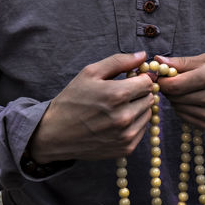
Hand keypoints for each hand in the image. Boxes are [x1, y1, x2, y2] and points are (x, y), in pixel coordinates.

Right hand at [30, 52, 153, 163]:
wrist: (55, 134)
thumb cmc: (71, 101)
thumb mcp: (90, 73)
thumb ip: (119, 61)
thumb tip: (143, 55)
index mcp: (117, 95)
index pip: (148, 83)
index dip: (140, 79)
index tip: (130, 80)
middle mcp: (125, 117)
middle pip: (149, 98)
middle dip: (139, 93)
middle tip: (122, 95)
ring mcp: (126, 135)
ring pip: (148, 114)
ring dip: (138, 109)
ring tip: (118, 108)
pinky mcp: (126, 148)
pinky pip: (142, 130)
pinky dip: (134, 124)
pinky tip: (118, 122)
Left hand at [155, 53, 204, 131]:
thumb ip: (181, 62)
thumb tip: (158, 60)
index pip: (175, 85)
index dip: (162, 81)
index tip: (160, 76)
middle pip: (175, 97)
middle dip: (168, 89)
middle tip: (171, 81)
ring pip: (178, 108)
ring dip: (175, 98)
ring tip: (184, 90)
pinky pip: (184, 117)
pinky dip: (182, 108)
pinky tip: (190, 100)